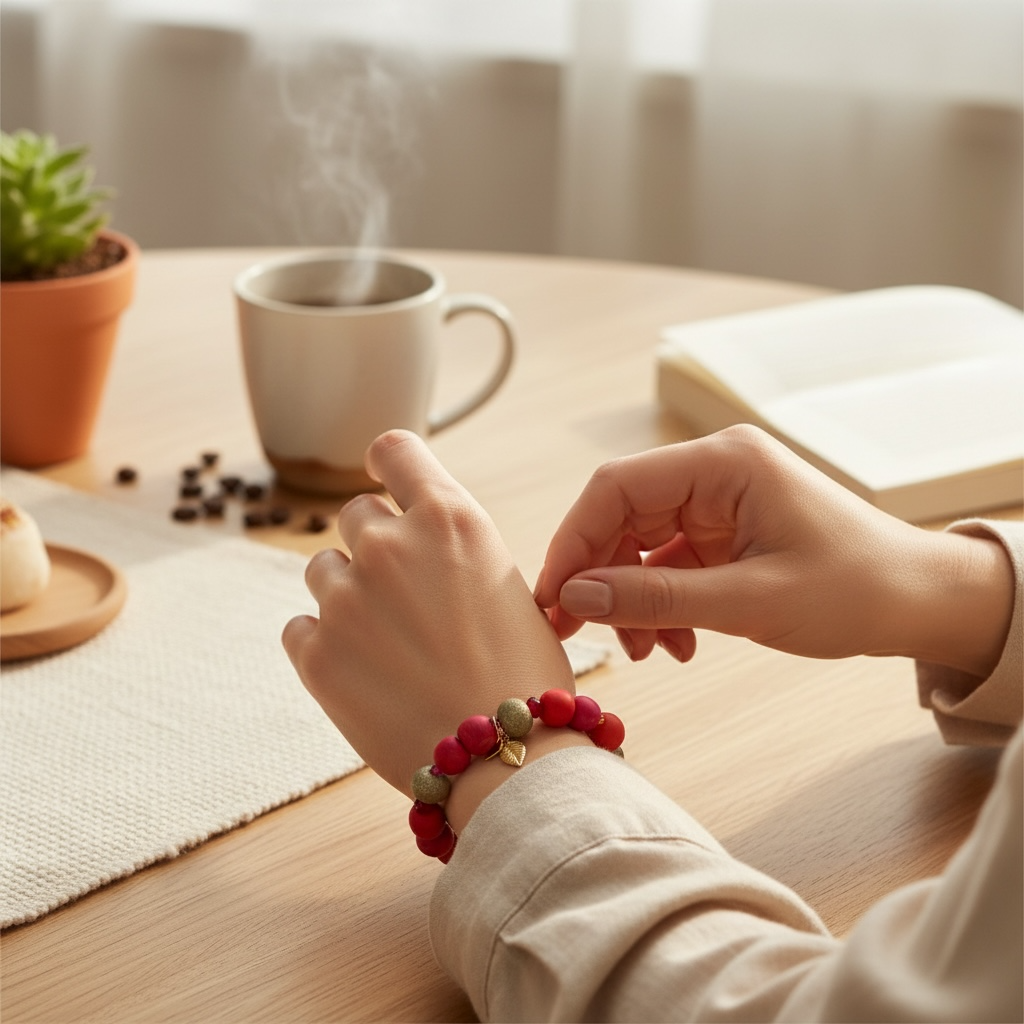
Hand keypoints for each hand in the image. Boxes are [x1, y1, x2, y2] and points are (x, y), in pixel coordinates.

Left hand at [282, 430, 575, 797]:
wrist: (506, 758)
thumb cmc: (524, 675)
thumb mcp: (508, 586)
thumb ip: (454, 552)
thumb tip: (421, 547)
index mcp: (450, 519)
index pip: (393, 448)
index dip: (387, 464)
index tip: (387, 485)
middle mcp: (391, 545)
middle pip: (356, 513)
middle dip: (376, 544)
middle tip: (404, 595)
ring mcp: (347, 598)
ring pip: (323, 569)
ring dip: (348, 594)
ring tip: (389, 644)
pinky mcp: (316, 653)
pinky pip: (300, 626)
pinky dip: (325, 643)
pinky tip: (366, 673)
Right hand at [534, 425, 1013, 675]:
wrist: (923, 603)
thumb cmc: (857, 589)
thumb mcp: (750, 600)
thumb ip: (657, 598)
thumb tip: (575, 597)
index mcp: (725, 463)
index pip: (617, 487)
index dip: (575, 541)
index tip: (555, 598)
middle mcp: (716, 472)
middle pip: (622, 516)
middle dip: (600, 578)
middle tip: (580, 634)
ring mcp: (720, 502)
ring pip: (640, 545)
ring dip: (632, 600)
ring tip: (649, 651)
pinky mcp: (726, 533)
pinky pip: (669, 564)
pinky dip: (662, 605)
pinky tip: (677, 643)